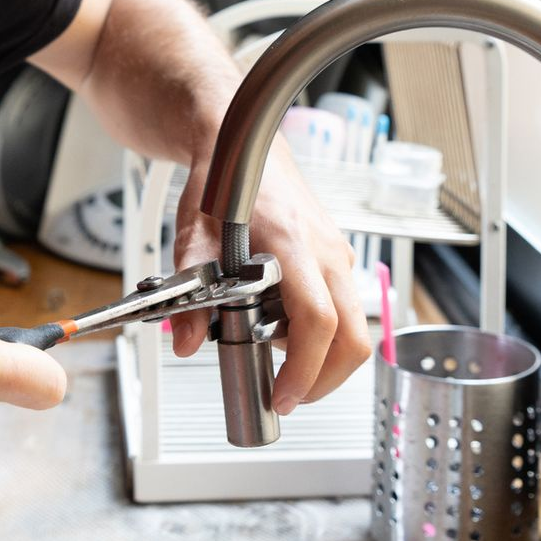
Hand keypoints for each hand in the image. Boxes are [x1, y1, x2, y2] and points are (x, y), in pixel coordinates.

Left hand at [168, 140, 369, 414]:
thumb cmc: (220, 185)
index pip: (316, 319)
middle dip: (325, 378)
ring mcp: (337, 252)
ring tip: (276, 353)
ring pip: (354, 325)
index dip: (305, 367)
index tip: (285, 396)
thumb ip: (189, 294)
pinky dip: (324, 331)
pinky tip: (283, 324)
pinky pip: (345, 306)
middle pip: (352, 335)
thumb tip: (186, 343)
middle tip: (289, 395)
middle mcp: (324, 249)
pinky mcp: (337, 256)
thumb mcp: (191, 238)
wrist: (242, 144)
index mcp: (290, 243)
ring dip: (324, 354)